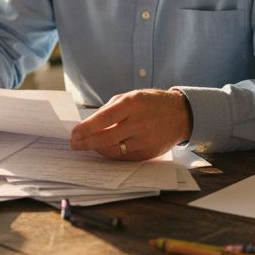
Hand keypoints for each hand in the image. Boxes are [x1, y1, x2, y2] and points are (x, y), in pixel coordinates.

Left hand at [70, 89, 190, 160]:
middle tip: (75, 144)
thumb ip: (110, 109)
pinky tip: (104, 150)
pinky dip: (112, 154)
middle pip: (107, 138)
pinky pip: (125, 157)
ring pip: (114, 150)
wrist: (180, 114)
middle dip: (87, 142)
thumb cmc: (151, 103)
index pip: (105, 118)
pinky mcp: (149, 153)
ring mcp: (145, 140)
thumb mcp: (131, 97)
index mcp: (133, 104)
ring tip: (87, 146)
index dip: (87, 127)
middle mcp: (139, 123)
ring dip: (97, 149)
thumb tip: (89, 125)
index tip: (74, 133)